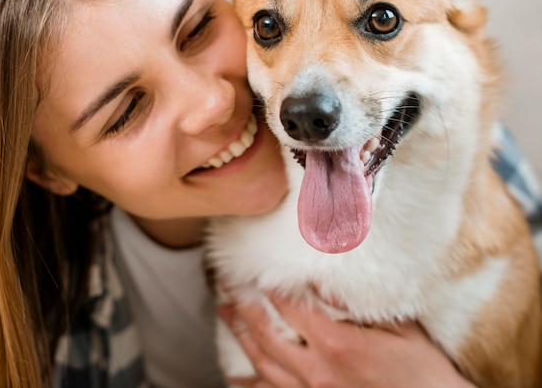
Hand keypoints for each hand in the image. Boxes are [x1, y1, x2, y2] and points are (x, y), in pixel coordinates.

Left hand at [219, 292, 475, 387]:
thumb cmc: (422, 372)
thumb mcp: (400, 329)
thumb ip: (359, 306)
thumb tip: (325, 282)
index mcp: (338, 344)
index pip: (292, 309)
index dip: (270, 289)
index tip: (253, 272)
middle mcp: (318, 371)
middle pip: (268, 334)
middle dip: (243, 308)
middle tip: (225, 287)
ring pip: (264, 365)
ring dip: (241, 338)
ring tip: (225, 316)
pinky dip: (251, 387)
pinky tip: (235, 379)